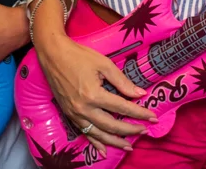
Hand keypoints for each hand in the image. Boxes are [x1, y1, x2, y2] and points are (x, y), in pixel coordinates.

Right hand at [32, 14, 156, 154]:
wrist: (52, 55)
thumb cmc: (79, 56)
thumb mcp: (103, 64)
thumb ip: (122, 81)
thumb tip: (139, 93)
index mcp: (93, 94)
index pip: (122, 107)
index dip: (139, 113)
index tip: (152, 117)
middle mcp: (84, 108)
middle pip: (112, 125)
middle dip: (130, 129)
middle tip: (145, 131)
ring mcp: (75, 114)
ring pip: (98, 134)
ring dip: (115, 141)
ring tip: (129, 146)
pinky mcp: (69, 115)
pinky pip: (84, 133)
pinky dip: (95, 143)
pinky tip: (104, 150)